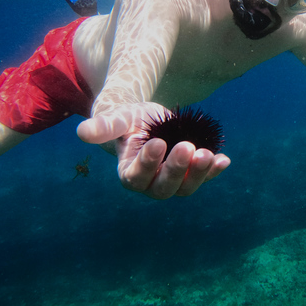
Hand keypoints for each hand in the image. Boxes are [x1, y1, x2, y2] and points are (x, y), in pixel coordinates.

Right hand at [77, 102, 229, 198]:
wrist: (144, 120)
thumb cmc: (126, 120)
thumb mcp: (116, 118)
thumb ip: (103, 126)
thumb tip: (82, 132)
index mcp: (128, 173)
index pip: (136, 176)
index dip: (148, 163)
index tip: (159, 142)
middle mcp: (151, 183)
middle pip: (163, 187)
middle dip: (176, 170)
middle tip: (188, 147)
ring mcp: (172, 180)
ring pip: (185, 186)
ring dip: (199, 173)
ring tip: (208, 154)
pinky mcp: (190, 172)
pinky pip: (203, 176)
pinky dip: (214, 170)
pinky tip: (224, 160)